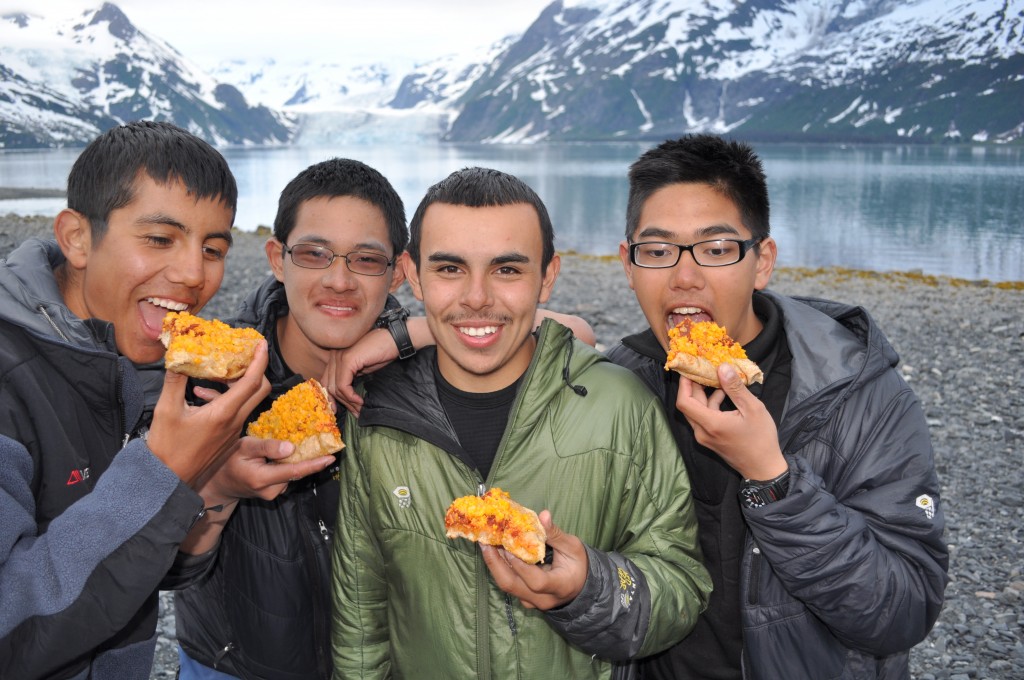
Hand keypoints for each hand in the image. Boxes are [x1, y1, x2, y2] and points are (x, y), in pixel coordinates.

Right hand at [147, 340, 271, 485]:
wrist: (167, 480)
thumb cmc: (166, 448)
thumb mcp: (166, 410)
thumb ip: (175, 381)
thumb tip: (179, 356)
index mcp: (223, 413)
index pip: (251, 381)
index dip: (259, 360)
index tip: (262, 343)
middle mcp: (234, 422)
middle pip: (260, 390)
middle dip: (257, 369)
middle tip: (243, 355)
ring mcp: (233, 431)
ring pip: (249, 401)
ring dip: (243, 383)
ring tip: (223, 371)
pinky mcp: (228, 438)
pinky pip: (239, 412)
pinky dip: (233, 397)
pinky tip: (210, 394)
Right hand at [196, 436, 335, 506]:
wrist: (218, 484)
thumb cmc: (228, 461)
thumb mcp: (243, 448)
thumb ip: (266, 447)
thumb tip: (291, 448)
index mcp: (262, 479)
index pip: (294, 472)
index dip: (314, 464)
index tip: (331, 457)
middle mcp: (271, 490)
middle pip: (297, 472)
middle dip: (311, 459)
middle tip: (324, 443)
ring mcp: (272, 494)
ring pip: (292, 474)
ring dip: (300, 461)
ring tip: (306, 444)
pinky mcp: (274, 492)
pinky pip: (287, 476)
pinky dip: (291, 465)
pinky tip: (289, 454)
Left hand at [322, 328, 397, 416]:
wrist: (394, 340)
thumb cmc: (381, 353)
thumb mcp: (362, 369)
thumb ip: (350, 379)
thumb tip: (345, 398)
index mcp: (335, 357)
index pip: (326, 381)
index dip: (330, 398)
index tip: (337, 411)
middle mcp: (334, 356)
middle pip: (329, 386)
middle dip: (341, 403)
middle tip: (355, 413)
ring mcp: (339, 357)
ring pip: (336, 388)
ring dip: (348, 402)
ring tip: (360, 409)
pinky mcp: (347, 360)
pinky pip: (343, 385)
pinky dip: (350, 396)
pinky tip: (360, 401)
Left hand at [481, 511, 588, 609]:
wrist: (581, 588)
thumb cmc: (578, 565)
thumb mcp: (573, 547)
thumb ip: (555, 533)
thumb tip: (542, 515)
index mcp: (559, 587)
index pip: (535, 581)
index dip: (520, 565)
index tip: (509, 545)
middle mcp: (542, 599)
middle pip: (512, 585)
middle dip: (495, 562)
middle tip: (486, 541)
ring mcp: (531, 602)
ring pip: (506, 585)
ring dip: (494, 563)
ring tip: (487, 543)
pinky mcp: (524, 599)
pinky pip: (508, 584)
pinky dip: (500, 567)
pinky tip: (496, 551)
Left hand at [674, 363, 786, 480]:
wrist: (764, 469)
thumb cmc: (761, 439)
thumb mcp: (753, 409)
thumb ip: (735, 388)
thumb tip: (722, 367)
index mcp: (710, 424)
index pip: (684, 401)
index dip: (684, 384)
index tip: (690, 368)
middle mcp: (702, 432)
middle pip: (689, 405)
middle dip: (694, 386)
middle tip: (703, 369)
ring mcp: (705, 437)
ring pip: (697, 411)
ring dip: (704, 395)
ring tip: (718, 379)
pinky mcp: (710, 439)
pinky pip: (704, 418)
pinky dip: (711, 405)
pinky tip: (724, 395)